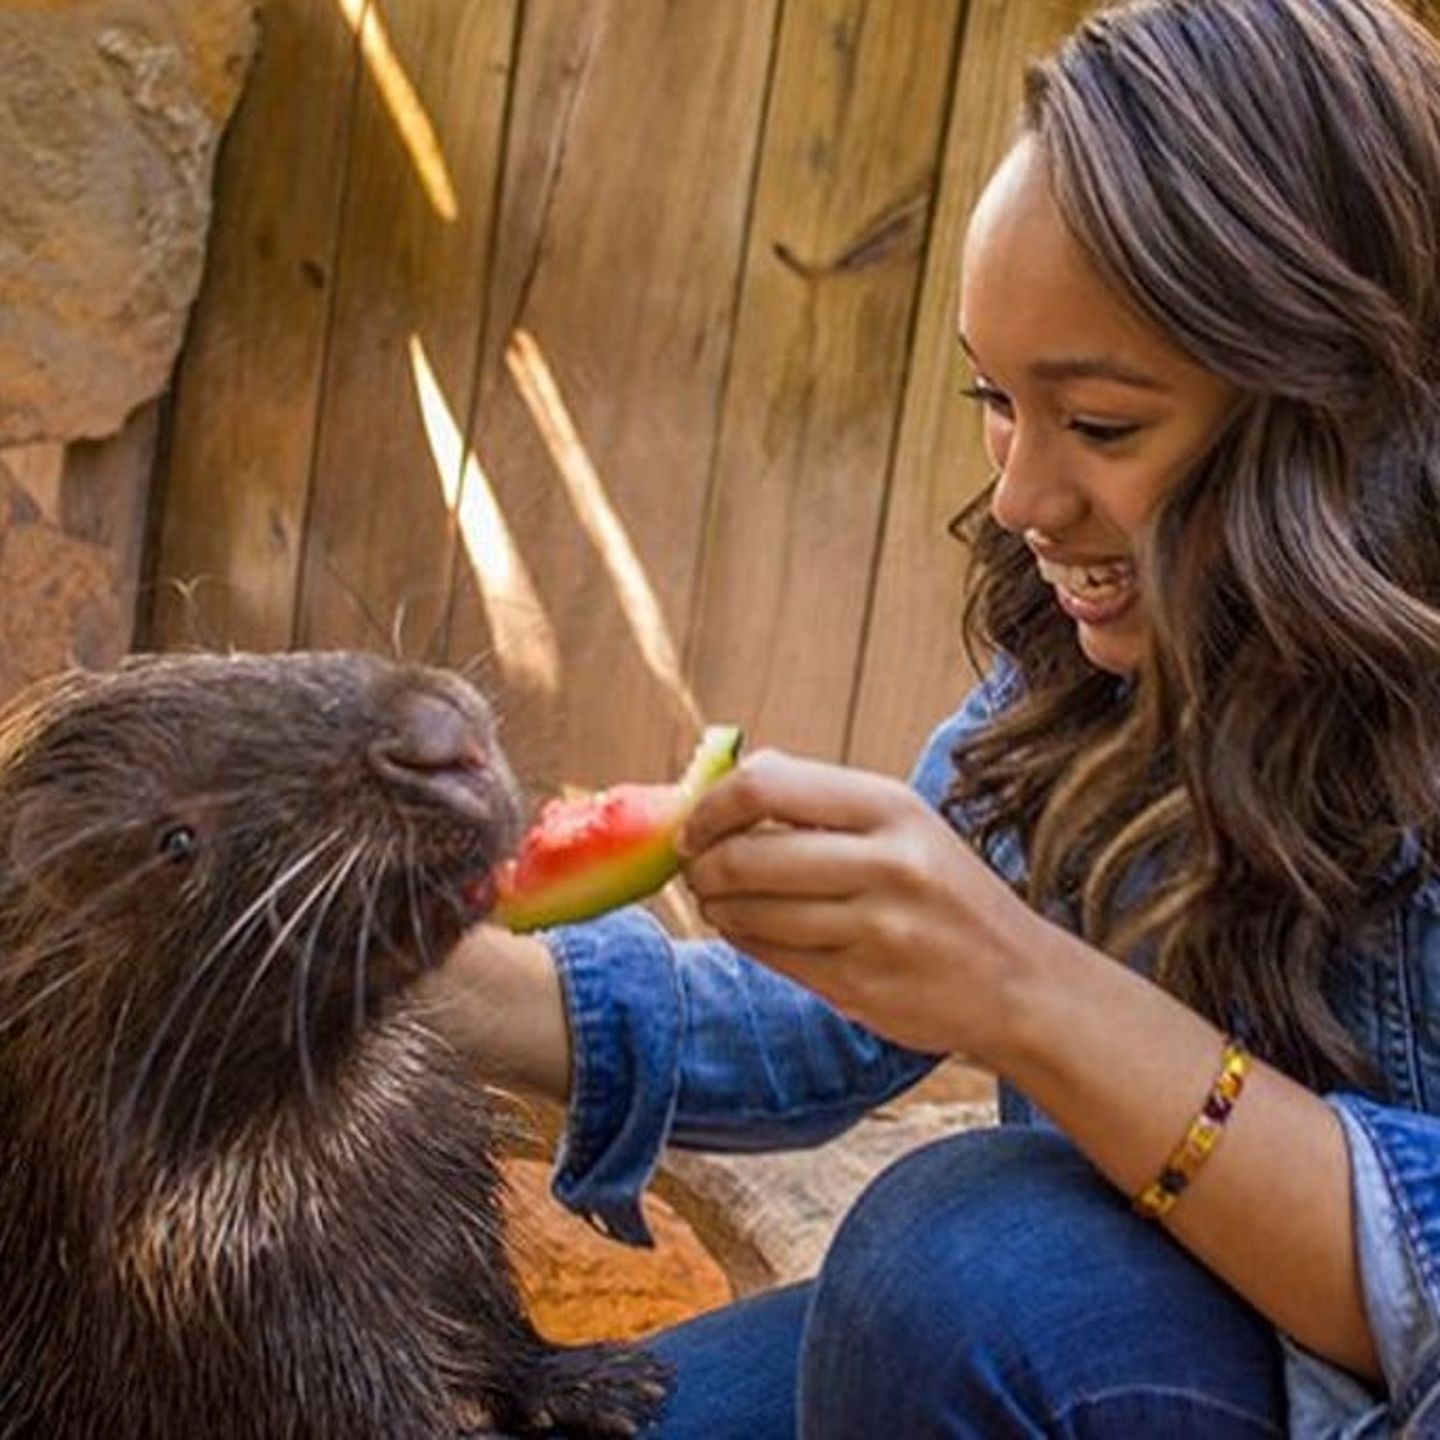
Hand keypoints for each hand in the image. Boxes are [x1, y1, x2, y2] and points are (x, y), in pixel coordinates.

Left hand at [679, 749, 1042, 1057]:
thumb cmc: (945, 892)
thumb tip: (728, 778)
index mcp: (892, 807)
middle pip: (745, 856)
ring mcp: (876, 931)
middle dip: (701, 866)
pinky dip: (743, 941)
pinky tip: (750, 931)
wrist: (1021, 983)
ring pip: (750, 913)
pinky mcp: (861, 988)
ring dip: (716, 907)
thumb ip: (819, 800)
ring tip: (720, 901)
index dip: (710, 807)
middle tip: (695, 870)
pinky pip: (771, 957)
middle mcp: (888, 864)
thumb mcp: (904, 823)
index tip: (692, 825)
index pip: (764, 787)